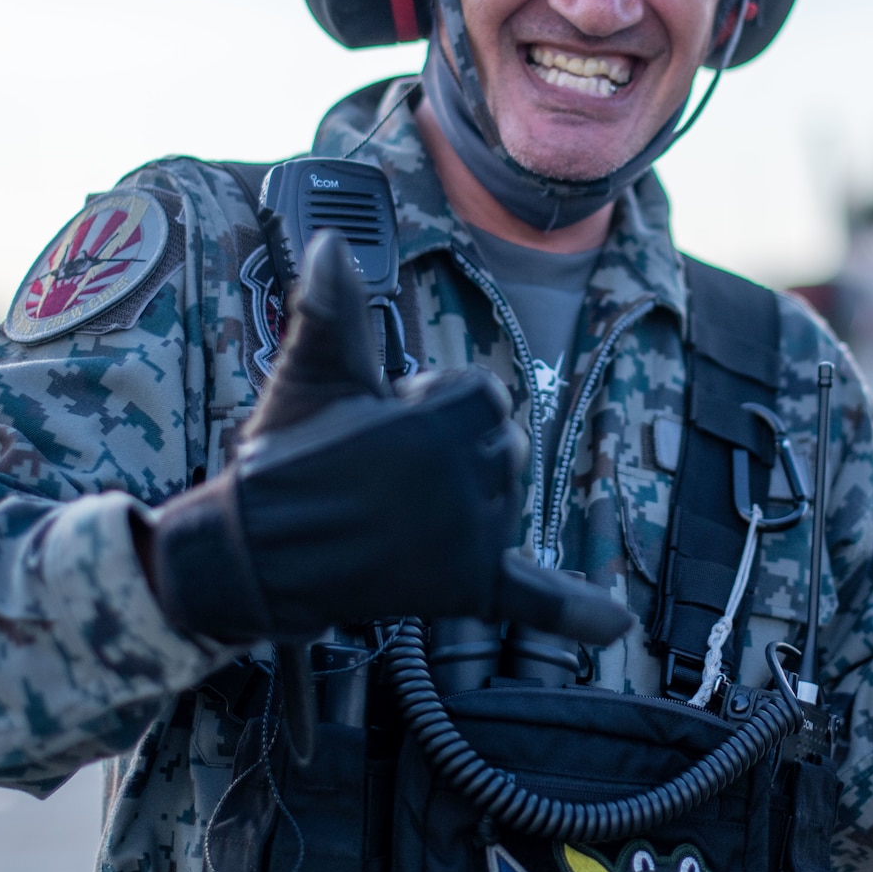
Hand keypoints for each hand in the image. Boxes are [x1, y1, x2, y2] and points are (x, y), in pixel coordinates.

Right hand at [143, 231, 632, 644]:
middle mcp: (463, 482)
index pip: (484, 398)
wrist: (257, 552)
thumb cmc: (284, 457)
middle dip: (454, 451)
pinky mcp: (463, 589)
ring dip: (475, 498)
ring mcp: (468, 539)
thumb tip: (328, 245)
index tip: (387, 418)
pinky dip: (576, 614)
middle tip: (385, 471)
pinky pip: (534, 598)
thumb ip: (335, 310)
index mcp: (435, 423)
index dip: (436, 403)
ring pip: (508, 499)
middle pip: (502, 447)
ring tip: (404, 508)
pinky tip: (615, 626)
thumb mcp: (314, 375)